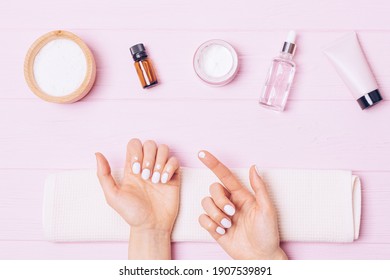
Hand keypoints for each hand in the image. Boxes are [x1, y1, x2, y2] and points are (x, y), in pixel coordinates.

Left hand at [95, 138, 179, 258]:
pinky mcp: (173, 176)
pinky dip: (170, 167)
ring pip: (163, 148)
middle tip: (146, 176)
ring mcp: (160, 170)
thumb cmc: (131, 213)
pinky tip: (165, 180)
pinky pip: (174, 160)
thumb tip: (97, 154)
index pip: (134, 144)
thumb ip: (103, 175)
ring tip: (156, 179)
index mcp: (131, 168)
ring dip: (160, 161)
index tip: (136, 170)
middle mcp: (146, 165)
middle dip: (149, 157)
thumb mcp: (112, 196)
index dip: (136, 152)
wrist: (151, 226)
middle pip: (149, 143)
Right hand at [198, 151, 286, 259]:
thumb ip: (259, 188)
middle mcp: (229, 202)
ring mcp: (221, 215)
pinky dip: (210, 225)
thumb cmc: (267, 234)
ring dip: (216, 215)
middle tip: (231, 214)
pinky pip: (202, 219)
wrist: (260, 257)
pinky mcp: (214, 227)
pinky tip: (221, 232)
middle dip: (219, 200)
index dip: (213, 163)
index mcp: (241, 195)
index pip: (224, 175)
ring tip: (228, 226)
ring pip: (206, 203)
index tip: (202, 153)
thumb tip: (254, 167)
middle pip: (213, 189)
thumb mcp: (267, 209)